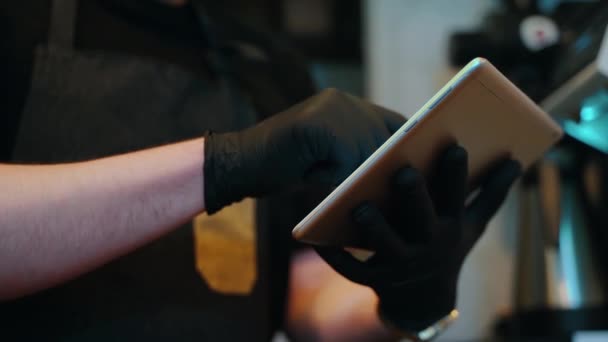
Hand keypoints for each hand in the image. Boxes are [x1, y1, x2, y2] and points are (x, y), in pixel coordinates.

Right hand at [203, 88, 404, 212]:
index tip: (424, 164)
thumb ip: (357, 154)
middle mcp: (341, 101)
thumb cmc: (285, 167)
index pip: (391, 122)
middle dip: (392, 164)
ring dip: (363, 175)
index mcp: (344, 104)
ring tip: (358, 189)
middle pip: (385, 136)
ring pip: (367, 151)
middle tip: (405, 188)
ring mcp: (328, 110)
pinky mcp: (317, 126)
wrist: (239, 164)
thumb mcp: (328, 156)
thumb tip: (400, 171)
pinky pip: (344, 160)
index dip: (409, 143)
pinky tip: (319, 179)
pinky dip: (337, 177)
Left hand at [315, 145, 520, 331]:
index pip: (455, 197)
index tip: (454, 145)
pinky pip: (353, 269)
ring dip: (374, 228)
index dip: (455, 174)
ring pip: (386, 246)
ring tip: (359, 206)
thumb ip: (492, 193)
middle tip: (403, 171)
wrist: (425, 296)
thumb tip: (517, 161)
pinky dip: (336, 257)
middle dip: (415, 197)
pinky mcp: (374, 280)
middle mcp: (427, 246)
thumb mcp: (473, 224)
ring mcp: (400, 265)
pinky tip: (319, 239)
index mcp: (450, 227)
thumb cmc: (448, 246)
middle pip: (421, 221)